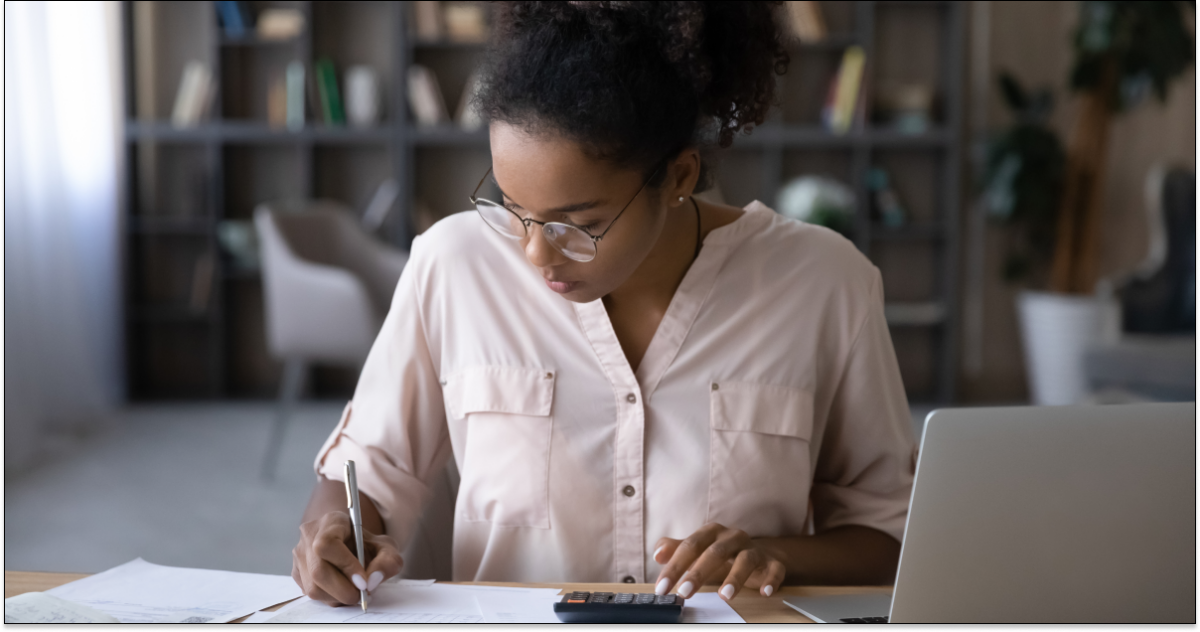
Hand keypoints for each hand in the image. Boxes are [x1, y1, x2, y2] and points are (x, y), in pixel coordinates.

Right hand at [292, 511, 403, 606]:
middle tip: (362, 594)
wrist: (353, 545)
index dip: (345, 565)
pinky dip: (330, 598)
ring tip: (354, 591)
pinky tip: (342, 590)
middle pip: (318, 570)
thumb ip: (387, 561)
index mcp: (331, 522)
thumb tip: (372, 581)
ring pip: (313, 587)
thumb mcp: (386, 548)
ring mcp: (299, 555)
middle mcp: (309, 536)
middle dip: (343, 589)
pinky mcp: (297, 573)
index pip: (327, 544)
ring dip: (337, 597)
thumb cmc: (368, 545)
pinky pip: (310, 593)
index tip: (363, 581)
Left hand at [652, 523, 785, 601]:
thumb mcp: (697, 550)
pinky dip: (771, 580)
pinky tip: (765, 592)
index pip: (690, 546)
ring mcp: (754, 549)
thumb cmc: (722, 553)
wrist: (758, 553)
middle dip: (699, 572)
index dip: (675, 566)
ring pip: (746, 560)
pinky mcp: (772, 562)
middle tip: (684, 592)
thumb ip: (676, 550)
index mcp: (712, 533)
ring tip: (725, 596)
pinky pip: (774, 569)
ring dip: (735, 578)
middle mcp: (733, 537)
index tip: (662, 587)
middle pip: (715, 552)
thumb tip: (658, 554)